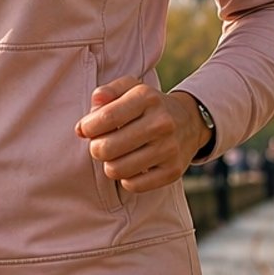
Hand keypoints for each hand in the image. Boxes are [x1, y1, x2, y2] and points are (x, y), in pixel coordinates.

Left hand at [75, 78, 202, 194]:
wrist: (190, 122)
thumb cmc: (148, 106)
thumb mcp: (129, 88)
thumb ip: (104, 94)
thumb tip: (83, 126)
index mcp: (147, 98)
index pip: (105, 117)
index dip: (88, 127)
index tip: (87, 129)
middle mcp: (161, 123)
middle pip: (107, 148)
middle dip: (96, 148)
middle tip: (102, 145)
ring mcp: (169, 149)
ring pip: (117, 169)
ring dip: (110, 165)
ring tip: (116, 156)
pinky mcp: (172, 171)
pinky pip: (133, 186)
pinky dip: (126, 179)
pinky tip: (131, 166)